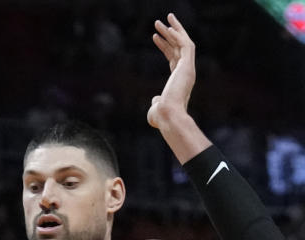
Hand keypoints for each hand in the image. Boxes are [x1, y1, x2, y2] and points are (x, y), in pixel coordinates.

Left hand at [147, 14, 195, 129]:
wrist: (168, 116)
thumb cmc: (161, 116)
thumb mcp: (156, 107)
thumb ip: (157, 101)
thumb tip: (155, 99)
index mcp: (179, 80)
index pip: (173, 57)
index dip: (165, 46)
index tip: (155, 36)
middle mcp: (186, 72)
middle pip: (180, 47)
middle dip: (172, 33)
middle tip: (163, 20)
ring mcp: (188, 69)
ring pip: (183, 43)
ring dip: (173, 29)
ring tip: (163, 19)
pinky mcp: (188, 66)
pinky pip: (186, 45)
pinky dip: (178, 35)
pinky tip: (169, 27)